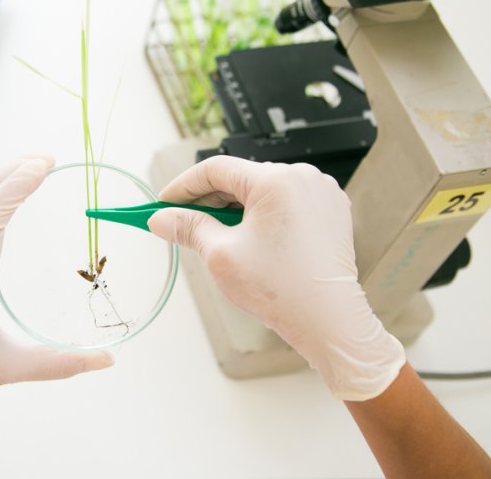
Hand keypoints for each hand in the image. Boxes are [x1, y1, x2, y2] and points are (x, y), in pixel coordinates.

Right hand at [147, 156, 403, 400]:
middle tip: (181, 221)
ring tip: (213, 235)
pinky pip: (285, 202)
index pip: (216, 169)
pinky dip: (261, 215)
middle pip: (240, 178)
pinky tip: (245, 238)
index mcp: (277, 180)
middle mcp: (303, 178)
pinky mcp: (330, 211)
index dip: (184, 186)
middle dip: (208, 200)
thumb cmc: (282, 290)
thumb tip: (161, 219)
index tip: (164, 203)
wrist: (330, 321)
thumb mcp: (220, 254)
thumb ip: (188, 227)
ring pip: (262, 191)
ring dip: (234, 207)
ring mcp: (321, 193)